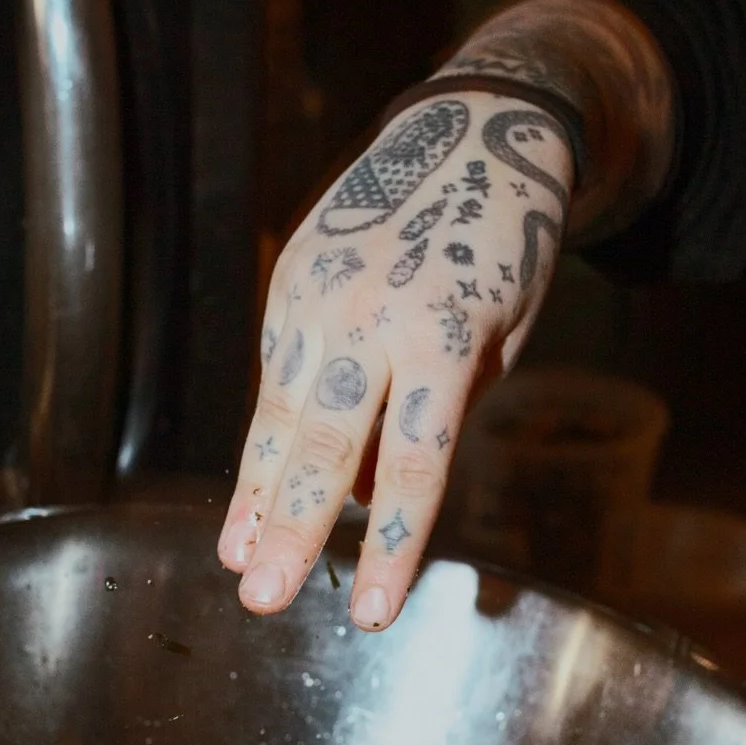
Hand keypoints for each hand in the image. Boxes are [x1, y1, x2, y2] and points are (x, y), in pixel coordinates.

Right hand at [217, 92, 573, 627]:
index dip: (392, 546)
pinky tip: (253, 499)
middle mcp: (369, 317)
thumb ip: (442, 413)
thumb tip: (364, 491)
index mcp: (440, 335)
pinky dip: (267, 440)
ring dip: (257, 495)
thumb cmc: (508, 248)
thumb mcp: (503, 337)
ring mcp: (319, 295)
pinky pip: (277, 376)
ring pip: (281, 414)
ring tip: (237, 562)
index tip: (375, 616)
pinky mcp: (291, 281)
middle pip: (324, 446)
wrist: (476, 128)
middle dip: (293, 530)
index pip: (412, 464)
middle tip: (264, 600)